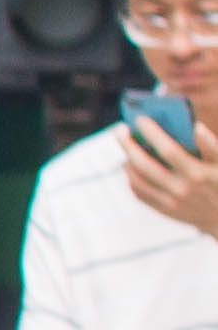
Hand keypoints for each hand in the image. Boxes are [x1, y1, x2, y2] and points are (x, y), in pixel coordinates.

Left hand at [126, 111, 217, 243]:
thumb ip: (211, 145)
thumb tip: (195, 127)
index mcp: (198, 173)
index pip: (168, 150)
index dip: (152, 133)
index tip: (141, 119)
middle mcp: (181, 189)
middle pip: (144, 164)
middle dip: (128, 145)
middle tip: (120, 129)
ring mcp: (170, 202)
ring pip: (137, 180)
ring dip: (127, 161)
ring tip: (125, 148)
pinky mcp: (165, 211)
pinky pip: (139, 193)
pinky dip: (132, 178)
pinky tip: (132, 167)